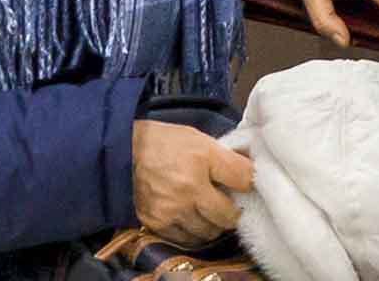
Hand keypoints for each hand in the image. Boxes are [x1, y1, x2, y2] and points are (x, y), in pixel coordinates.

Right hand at [130, 120, 253, 246]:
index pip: (244, 179)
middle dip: (232, 213)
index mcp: (203, 160)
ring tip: (210, 214)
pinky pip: (186, 239)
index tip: (247, 186)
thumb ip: (227, 157)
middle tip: (230, 206)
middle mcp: (189, 190)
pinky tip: (193, 220)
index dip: (250, 183)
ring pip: (208, 232)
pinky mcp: (157, 223)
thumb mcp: (201, 140)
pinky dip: (194, 233)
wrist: (125, 153)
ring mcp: (172, 210)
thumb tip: (253, 168)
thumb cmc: (167, 143)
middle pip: (228, 216)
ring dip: (213, 225)